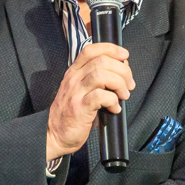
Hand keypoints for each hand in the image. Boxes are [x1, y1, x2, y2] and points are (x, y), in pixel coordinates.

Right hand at [46, 42, 133, 159]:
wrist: (55, 135)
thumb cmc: (72, 113)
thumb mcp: (81, 90)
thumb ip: (98, 78)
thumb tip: (122, 68)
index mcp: (75, 72)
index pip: (91, 50)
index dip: (111, 49)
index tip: (124, 55)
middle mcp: (74, 79)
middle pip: (102, 61)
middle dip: (122, 70)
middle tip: (129, 84)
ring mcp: (75, 93)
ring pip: (101, 75)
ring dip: (119, 84)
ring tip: (124, 95)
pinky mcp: (80, 108)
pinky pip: (100, 96)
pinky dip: (113, 100)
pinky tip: (114, 108)